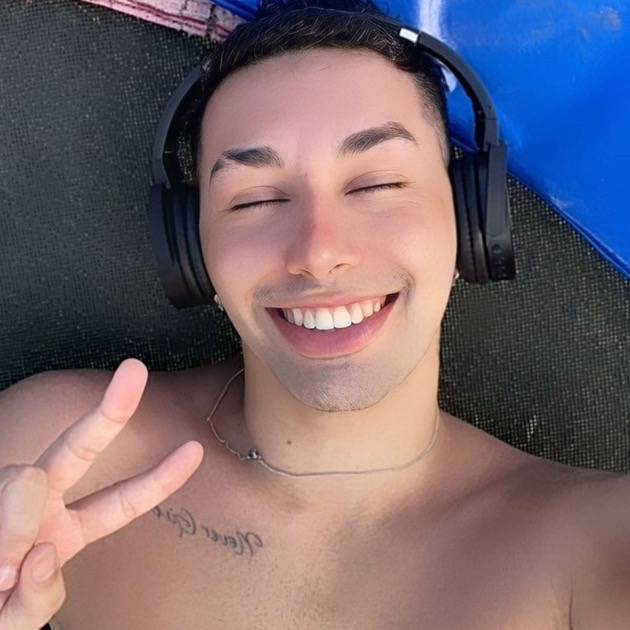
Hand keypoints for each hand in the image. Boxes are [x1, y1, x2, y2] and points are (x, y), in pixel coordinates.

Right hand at [0, 358, 203, 628]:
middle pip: (79, 448)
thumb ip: (40, 597)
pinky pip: (0, 507)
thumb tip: (43, 553)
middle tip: (135, 370)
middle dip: (110, 411)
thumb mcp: (24, 617)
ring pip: (28, 480)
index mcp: (68, 530)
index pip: (121, 501)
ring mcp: (6, 499)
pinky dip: (0, 543)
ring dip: (18, 526)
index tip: (195, 450)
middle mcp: (41, 507)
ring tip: (1, 574)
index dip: (160, 478)